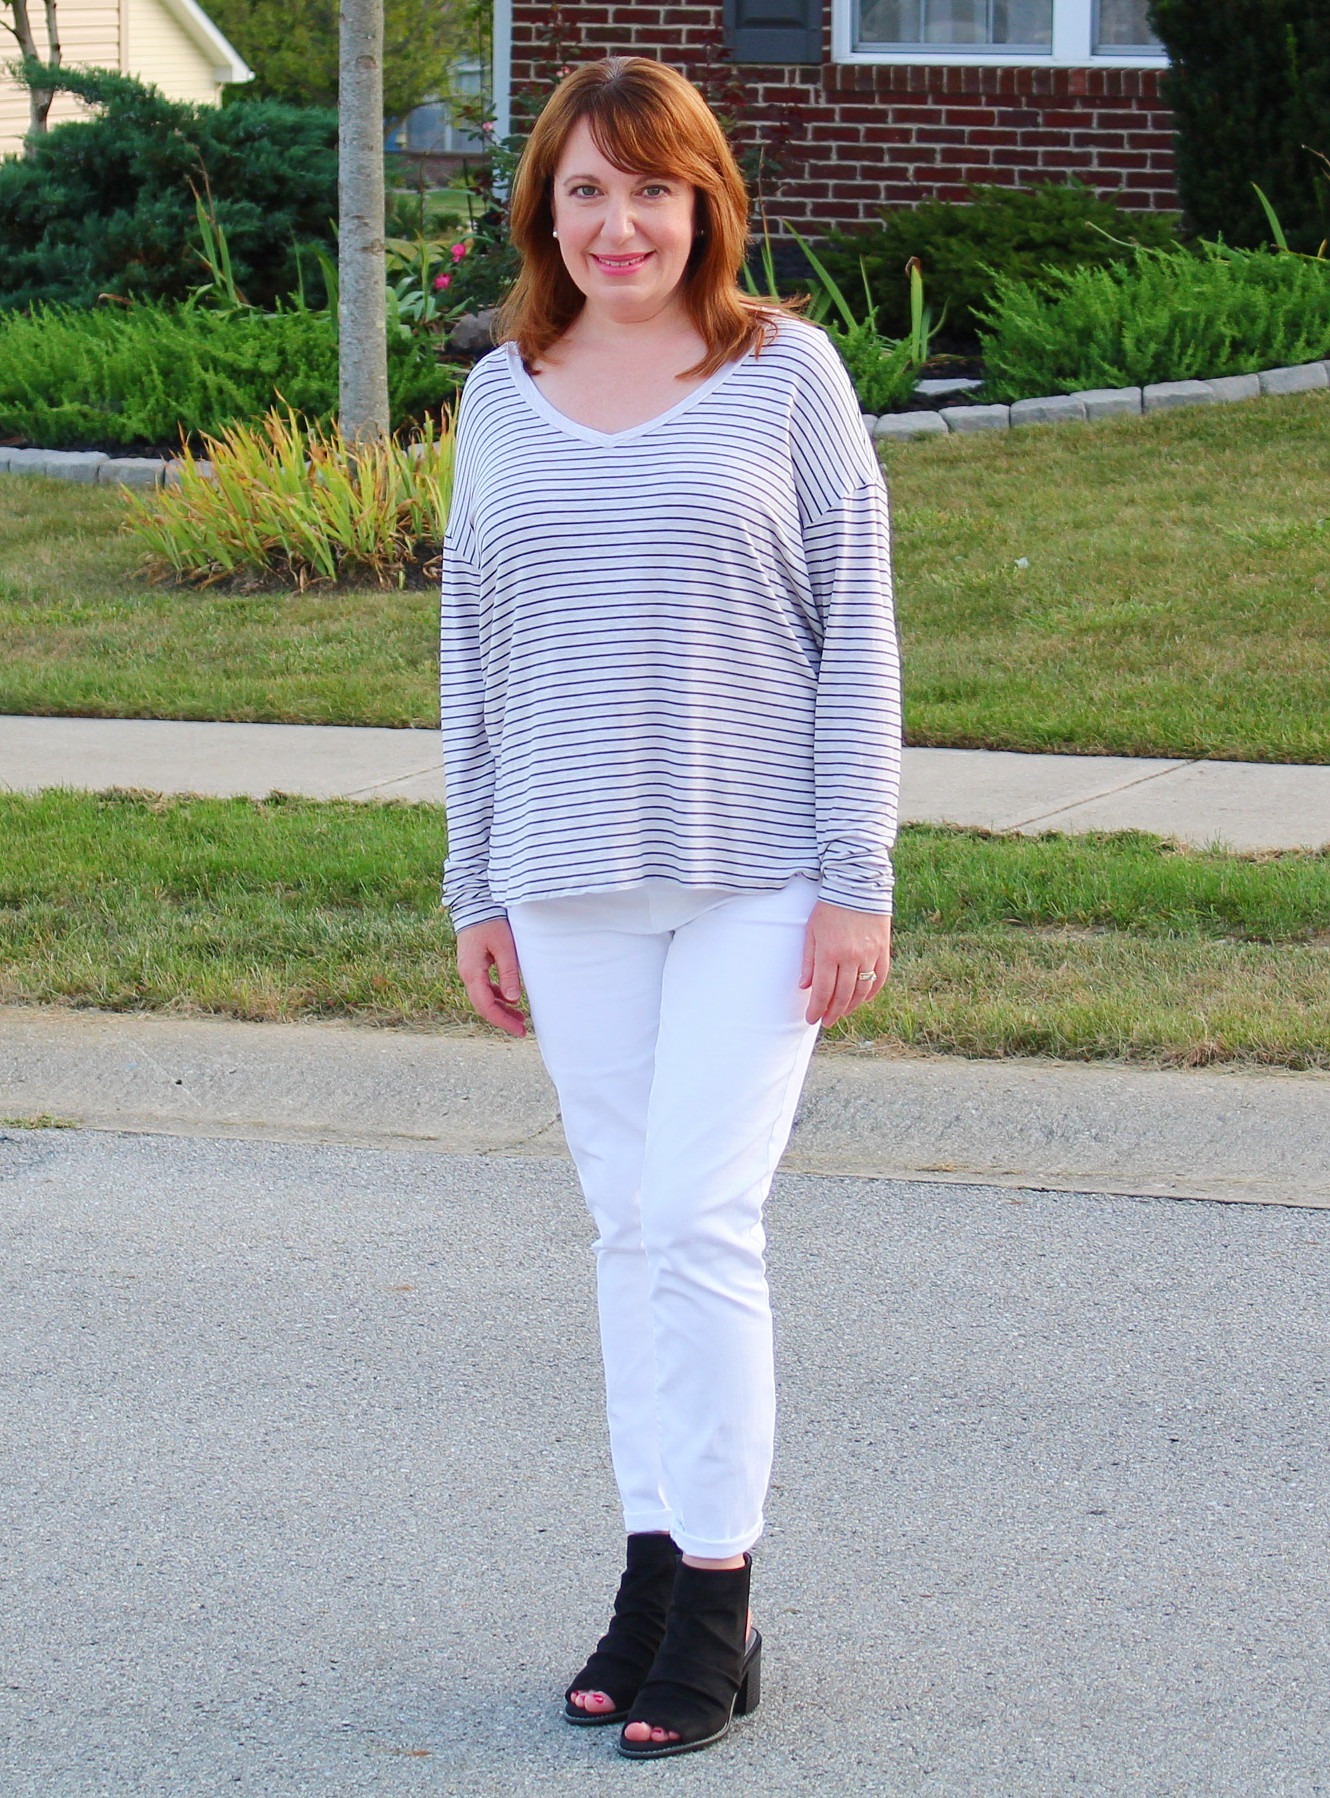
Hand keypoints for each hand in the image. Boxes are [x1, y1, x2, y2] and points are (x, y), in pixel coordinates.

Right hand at [456, 917, 526, 1036]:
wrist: (475, 904)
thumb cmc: (490, 922)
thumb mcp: (504, 947)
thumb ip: (509, 973)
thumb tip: (514, 999)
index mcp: (472, 972)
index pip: (486, 1006)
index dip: (502, 1021)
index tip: (519, 1030)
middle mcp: (467, 975)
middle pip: (483, 1005)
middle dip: (502, 1019)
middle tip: (521, 1030)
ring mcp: (469, 970)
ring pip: (483, 998)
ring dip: (500, 1009)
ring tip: (520, 1017)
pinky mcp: (474, 966)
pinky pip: (484, 987)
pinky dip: (497, 996)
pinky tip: (510, 998)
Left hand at [798, 900, 891, 1027]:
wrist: (857, 885)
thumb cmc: (828, 908)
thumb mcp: (811, 931)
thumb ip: (809, 961)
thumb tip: (805, 986)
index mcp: (829, 953)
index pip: (823, 991)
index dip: (817, 1009)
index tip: (812, 1019)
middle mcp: (851, 957)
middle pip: (843, 995)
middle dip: (833, 1012)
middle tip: (826, 1021)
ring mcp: (870, 954)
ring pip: (862, 990)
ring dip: (851, 1006)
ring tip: (842, 1012)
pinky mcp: (883, 950)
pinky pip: (880, 978)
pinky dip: (872, 992)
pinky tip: (863, 999)